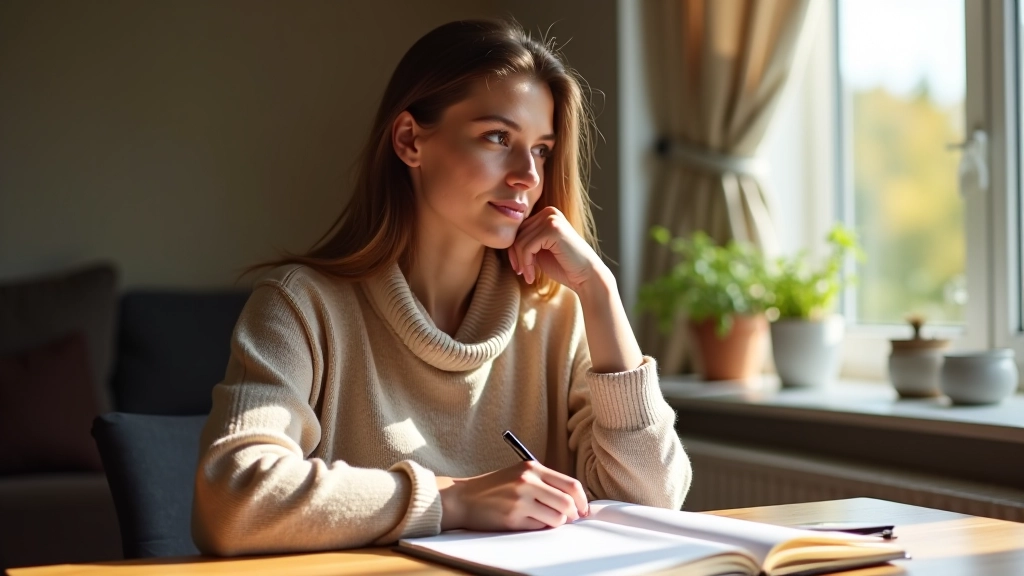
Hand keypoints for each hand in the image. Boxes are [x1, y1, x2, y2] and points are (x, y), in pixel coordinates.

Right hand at [436, 461, 589, 530]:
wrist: (463, 498)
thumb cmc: (493, 488)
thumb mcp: (519, 474)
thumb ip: (544, 482)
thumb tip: (573, 500)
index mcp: (532, 468)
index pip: (571, 484)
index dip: (582, 500)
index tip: (583, 508)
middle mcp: (527, 481)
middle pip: (567, 502)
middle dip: (573, 515)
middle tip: (570, 519)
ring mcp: (520, 500)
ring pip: (557, 518)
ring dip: (556, 523)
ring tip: (546, 520)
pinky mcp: (513, 518)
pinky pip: (539, 527)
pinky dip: (539, 527)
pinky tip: (529, 522)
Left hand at [508, 206, 603, 292]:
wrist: (586, 277)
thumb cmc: (564, 266)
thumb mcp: (539, 250)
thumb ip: (526, 241)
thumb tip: (503, 240)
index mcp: (547, 214)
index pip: (519, 229)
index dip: (514, 249)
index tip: (519, 267)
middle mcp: (549, 212)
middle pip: (517, 233)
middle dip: (516, 256)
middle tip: (522, 273)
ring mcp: (552, 218)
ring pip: (520, 241)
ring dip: (521, 262)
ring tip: (528, 276)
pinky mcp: (553, 229)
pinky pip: (527, 247)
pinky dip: (526, 264)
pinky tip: (532, 276)